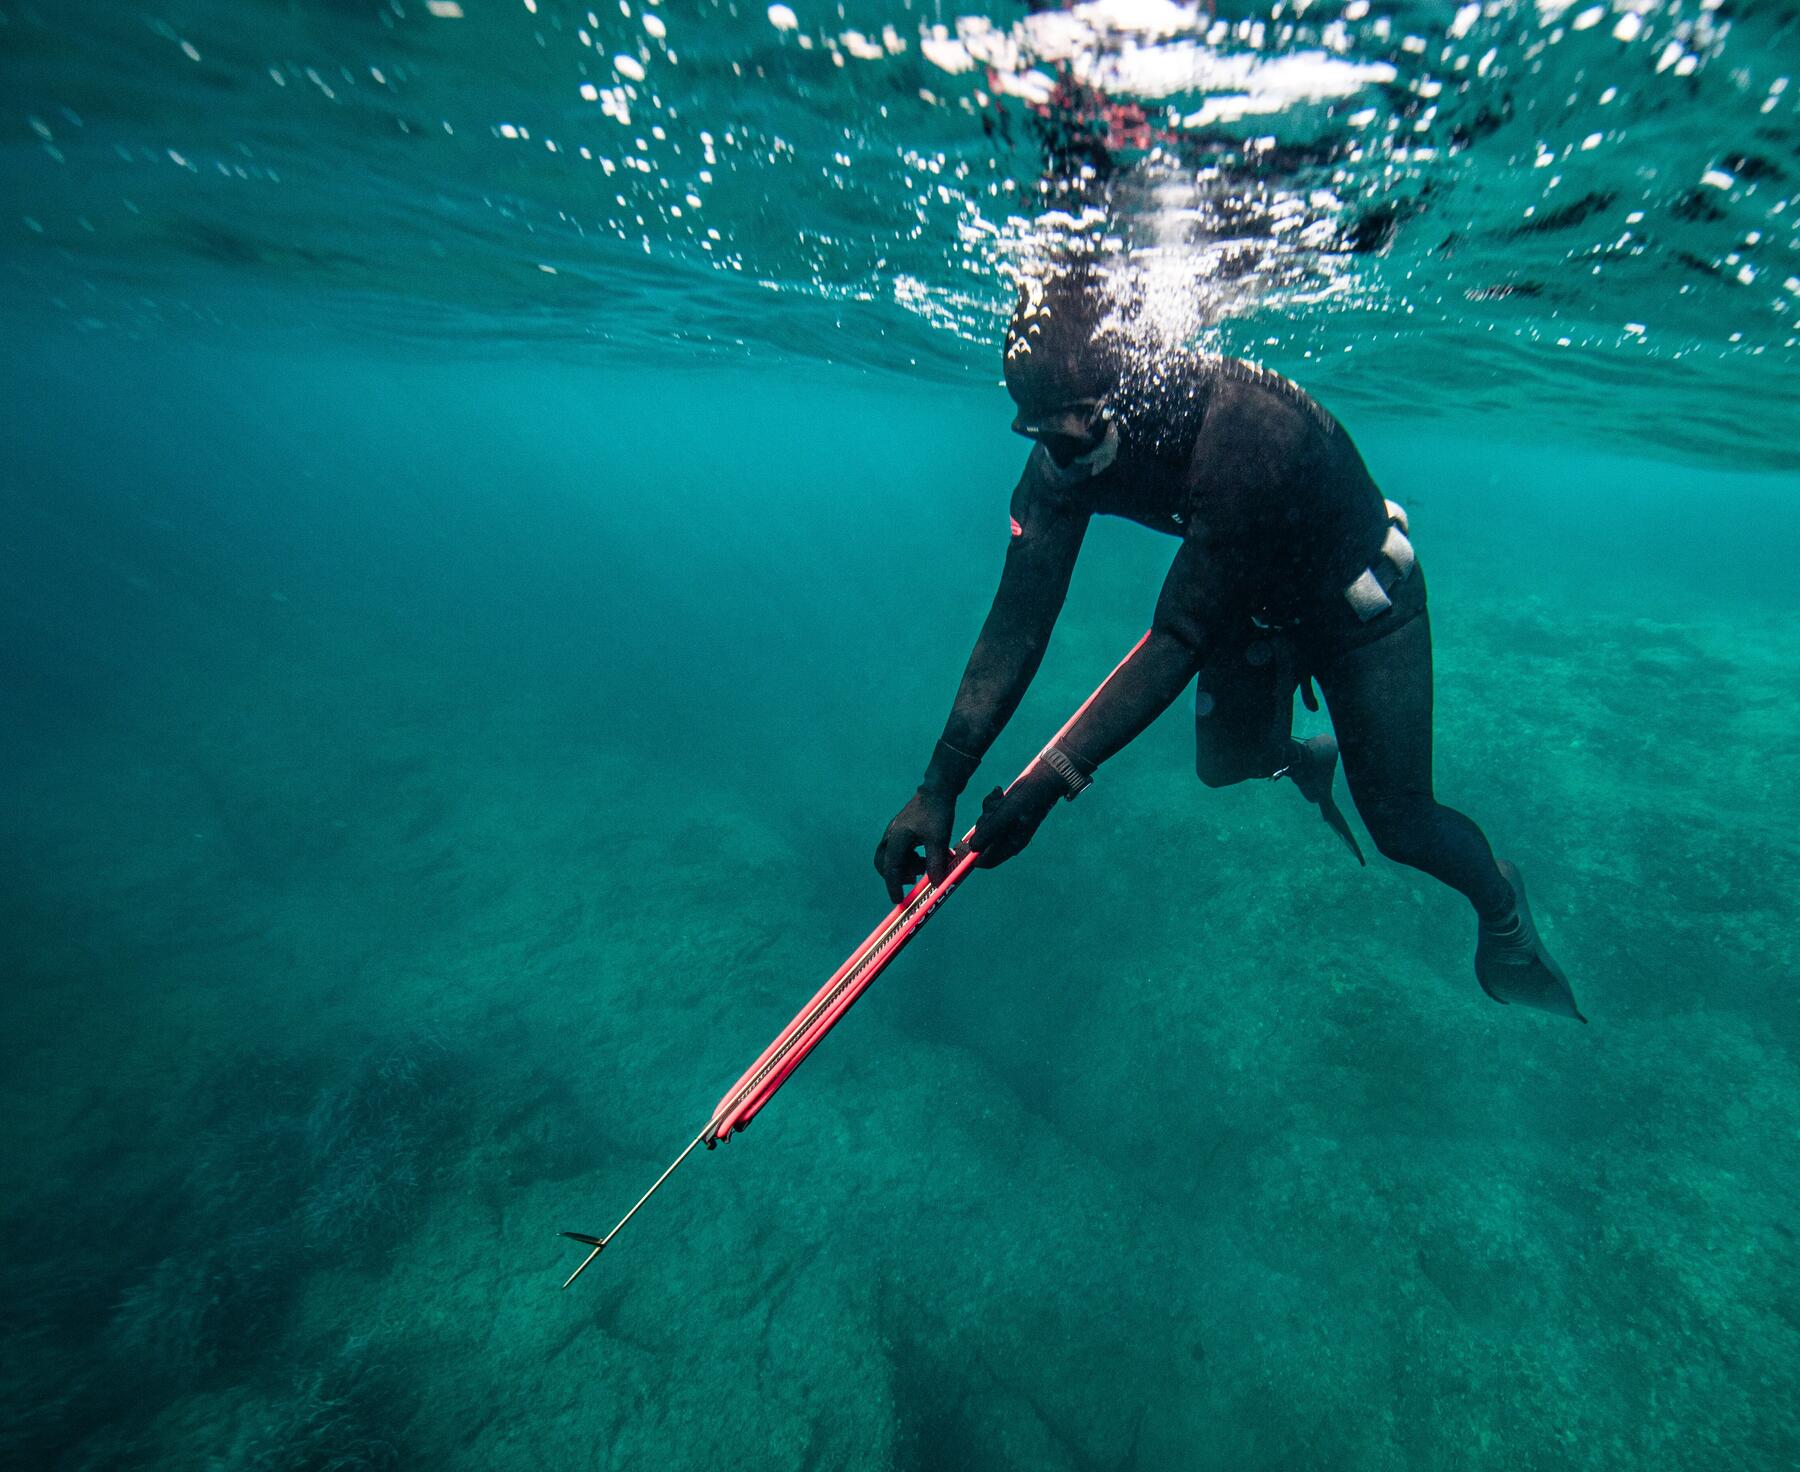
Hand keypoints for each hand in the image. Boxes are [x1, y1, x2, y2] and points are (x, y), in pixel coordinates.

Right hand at [875, 786, 955, 903]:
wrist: (938, 790)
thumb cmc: (937, 812)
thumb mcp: (938, 840)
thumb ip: (935, 863)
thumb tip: (935, 884)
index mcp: (897, 838)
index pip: (890, 868)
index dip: (893, 886)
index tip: (898, 900)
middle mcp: (891, 836)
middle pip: (883, 863)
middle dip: (895, 875)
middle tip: (911, 881)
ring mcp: (896, 832)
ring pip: (892, 857)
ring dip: (906, 866)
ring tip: (925, 867)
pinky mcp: (903, 831)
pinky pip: (901, 850)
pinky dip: (910, 859)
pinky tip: (925, 857)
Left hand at [967, 766, 1066, 869]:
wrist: (1041, 783)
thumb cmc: (1027, 801)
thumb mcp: (1005, 816)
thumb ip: (988, 833)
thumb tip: (972, 848)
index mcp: (1011, 845)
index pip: (988, 860)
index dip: (974, 856)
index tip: (962, 847)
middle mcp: (1008, 839)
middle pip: (983, 839)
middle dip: (984, 823)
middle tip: (992, 811)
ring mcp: (1006, 826)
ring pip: (985, 823)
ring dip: (989, 810)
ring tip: (999, 799)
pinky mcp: (1003, 815)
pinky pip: (989, 812)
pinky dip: (992, 802)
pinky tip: (999, 793)